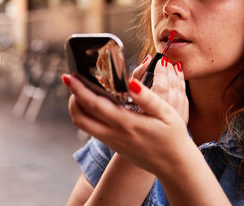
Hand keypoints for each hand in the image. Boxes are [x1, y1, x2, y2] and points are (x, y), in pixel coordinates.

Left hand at [63, 74, 193, 175]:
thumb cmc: (173, 138)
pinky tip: (97, 106)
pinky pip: (93, 130)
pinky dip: (88, 116)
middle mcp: (115, 134)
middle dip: (72, 99)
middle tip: (74, 83)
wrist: (174, 166)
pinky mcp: (115, 146)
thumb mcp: (167, 114)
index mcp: (126, 123)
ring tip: (83, 92)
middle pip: (80, 118)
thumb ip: (147, 97)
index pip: (94, 104)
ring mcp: (113, 142)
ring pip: (84, 126)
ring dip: (78, 108)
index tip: (69, 76)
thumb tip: (130, 82)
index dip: (78, 89)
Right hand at [132, 55, 188, 123]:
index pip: (160, 88)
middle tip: (165, 60)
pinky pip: (185, 99)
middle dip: (169, 71)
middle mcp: (165, 117)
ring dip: (176, 76)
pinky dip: (182, 86)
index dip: (161, 72)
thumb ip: (138, 75)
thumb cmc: (132, 113)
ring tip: (172, 66)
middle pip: (172, 88)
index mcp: (150, 112)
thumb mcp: (129, 94)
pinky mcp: (182, 120)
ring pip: (180, 93)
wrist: (146, 134)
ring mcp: (176, 119)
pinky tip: (179, 77)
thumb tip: (148, 60)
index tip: (159, 60)